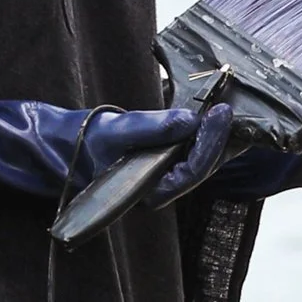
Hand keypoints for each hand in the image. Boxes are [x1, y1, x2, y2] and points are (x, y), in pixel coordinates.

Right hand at [69, 94, 237, 206]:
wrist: (68, 148)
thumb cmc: (86, 144)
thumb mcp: (116, 132)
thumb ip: (152, 128)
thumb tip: (189, 119)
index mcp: (152, 191)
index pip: (194, 170)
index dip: (211, 142)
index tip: (219, 113)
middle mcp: (164, 188)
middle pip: (205, 167)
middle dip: (222, 139)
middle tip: (233, 110)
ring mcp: (166, 177)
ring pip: (202, 160)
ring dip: (218, 137)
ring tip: (231, 113)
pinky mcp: (165, 165)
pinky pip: (193, 152)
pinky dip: (206, 135)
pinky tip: (215, 120)